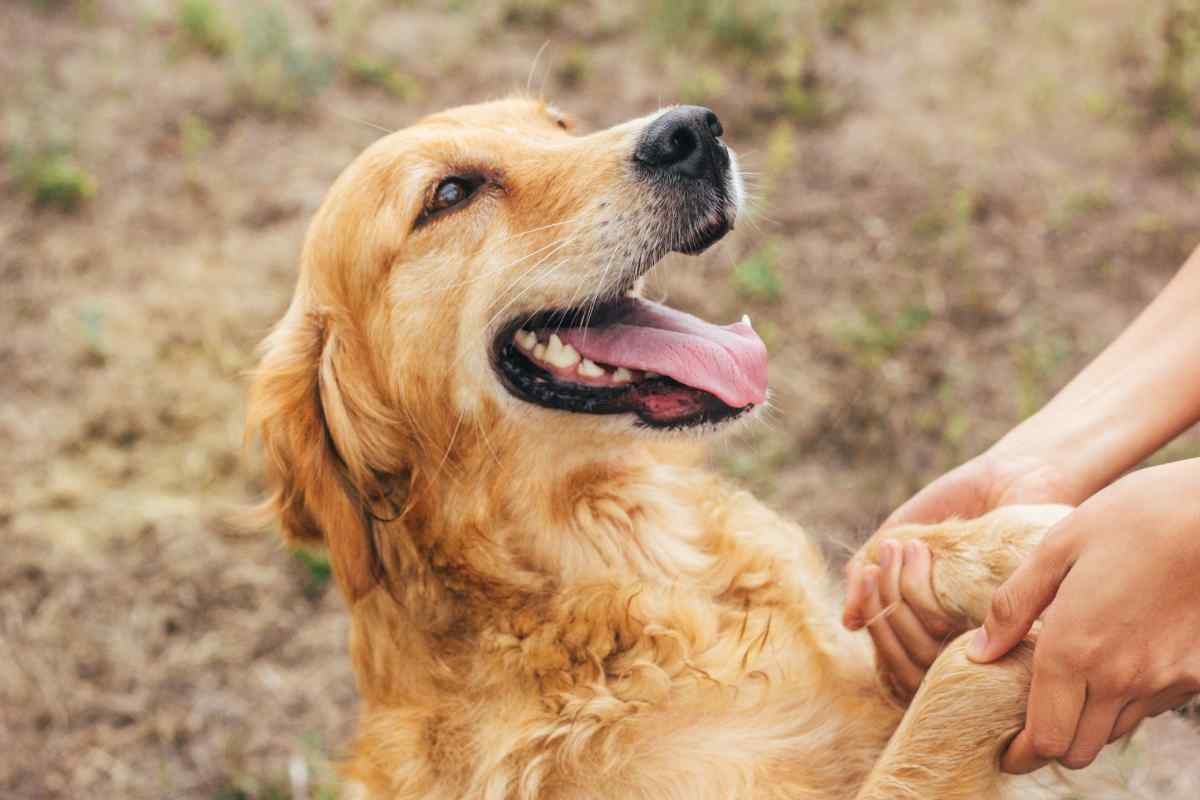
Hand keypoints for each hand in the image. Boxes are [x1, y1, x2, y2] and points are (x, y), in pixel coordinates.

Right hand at [843, 451, 1080, 697]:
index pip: (893, 655)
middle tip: (884, 552)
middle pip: (900, 655)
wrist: (1009, 474)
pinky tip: (916, 548)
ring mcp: (984, 636)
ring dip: (895, 591)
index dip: (871, 616)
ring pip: (916, 645)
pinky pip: (938, 626)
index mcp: (941, 631)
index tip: (866, 572)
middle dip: (879, 601)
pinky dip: (913, 588)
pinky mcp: (1004, 622)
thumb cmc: (958, 506)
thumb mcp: (902, 541)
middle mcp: (964, 643)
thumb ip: (873, 580)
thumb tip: (848, 623)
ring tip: (903, 546)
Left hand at [968, 458, 1199, 772]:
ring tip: (1072, 681)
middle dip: (1050, 741)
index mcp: (1075, 648)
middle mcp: (1121, 677)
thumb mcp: (1059, 546)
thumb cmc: (1135, 517)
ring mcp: (1166, 680)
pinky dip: (1128, 698)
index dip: (1020, 753)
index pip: (1045, 739)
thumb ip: (1013, 605)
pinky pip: (1152, 705)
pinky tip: (1117, 658)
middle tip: (1032, 716)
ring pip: (1115, 730)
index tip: (1005, 749)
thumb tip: (979, 652)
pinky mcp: (1198, 674)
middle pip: (1078, 749)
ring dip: (1089, 719)